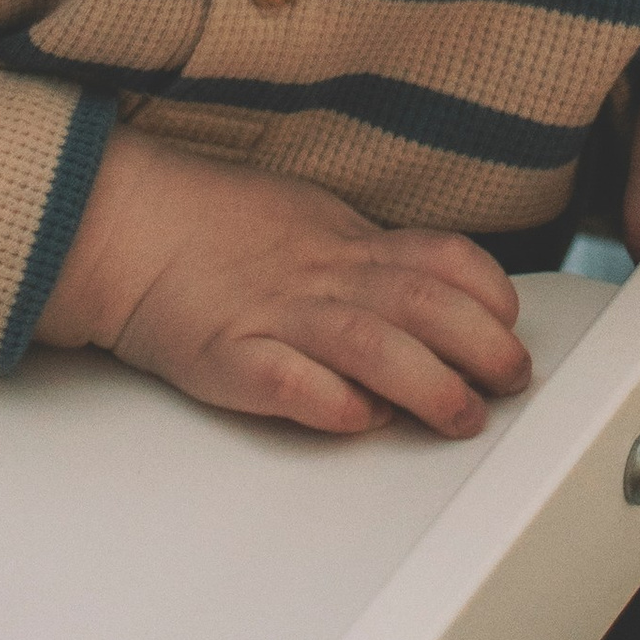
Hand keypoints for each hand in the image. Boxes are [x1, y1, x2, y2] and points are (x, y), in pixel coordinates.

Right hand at [34, 127, 532, 437]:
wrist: (127, 226)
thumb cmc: (219, 225)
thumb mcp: (313, 219)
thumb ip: (373, 258)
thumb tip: (439, 294)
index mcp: (347, 242)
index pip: (441, 258)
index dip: (489, 295)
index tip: (511, 327)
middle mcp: (322, 278)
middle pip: (422, 303)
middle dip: (481, 346)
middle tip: (511, 380)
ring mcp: (276, 316)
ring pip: (371, 345)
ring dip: (428, 384)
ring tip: (462, 416)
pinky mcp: (229, 356)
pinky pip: (288, 381)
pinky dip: (330, 401)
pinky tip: (358, 420)